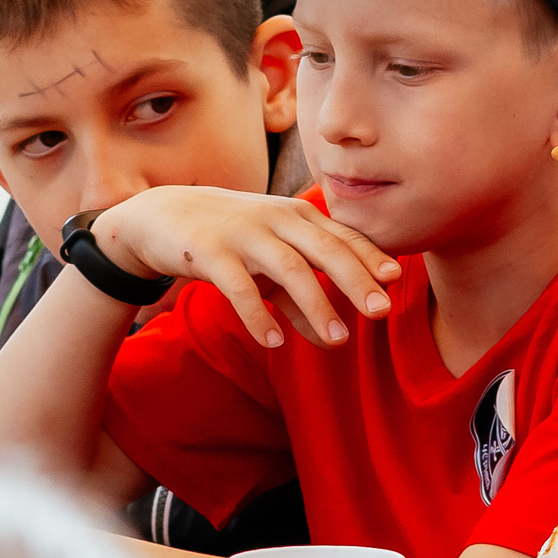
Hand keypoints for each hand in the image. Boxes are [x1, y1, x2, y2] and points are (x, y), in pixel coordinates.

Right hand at [94, 188, 399, 350]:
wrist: (161, 215)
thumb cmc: (229, 239)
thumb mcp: (268, 264)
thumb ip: (299, 299)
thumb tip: (334, 339)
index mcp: (296, 215)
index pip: (340, 236)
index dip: (368, 256)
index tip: (395, 279)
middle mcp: (275, 219)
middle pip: (324, 249)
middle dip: (355, 279)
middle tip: (381, 310)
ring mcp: (242, 233)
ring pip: (288, 268)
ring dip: (315, 305)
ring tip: (338, 340)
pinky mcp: (209, 252)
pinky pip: (239, 286)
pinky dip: (258, 315)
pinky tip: (273, 342)